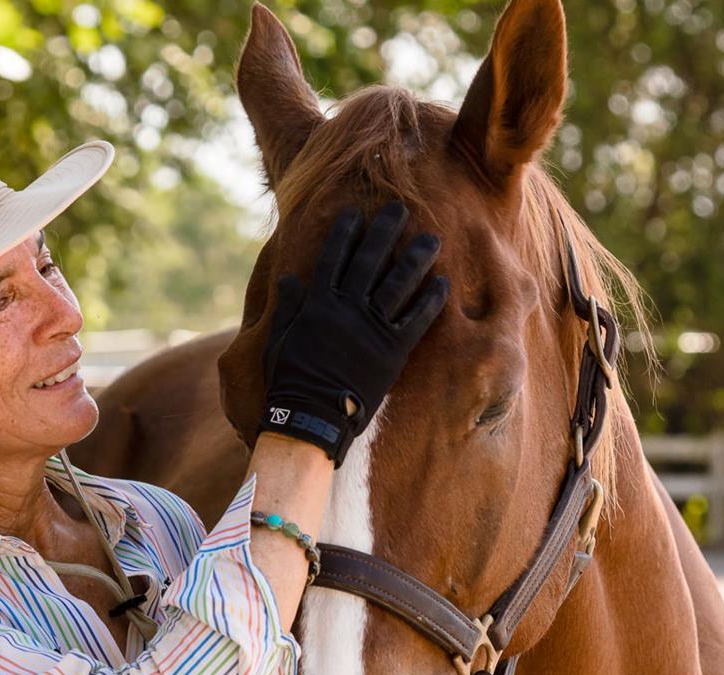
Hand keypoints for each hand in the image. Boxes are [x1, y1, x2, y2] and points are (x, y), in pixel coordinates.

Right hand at [259, 200, 447, 464]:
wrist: (310, 418)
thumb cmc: (289, 381)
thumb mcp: (279, 339)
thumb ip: (288, 307)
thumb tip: (289, 278)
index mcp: (317, 303)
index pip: (333, 257)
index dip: (345, 233)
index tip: (356, 212)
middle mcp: (346, 309)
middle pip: (370, 261)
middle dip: (385, 231)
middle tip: (400, 208)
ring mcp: (370, 328)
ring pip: (398, 284)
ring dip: (416, 259)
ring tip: (432, 239)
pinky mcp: (392, 351)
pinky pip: (416, 320)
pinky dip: (430, 301)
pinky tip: (444, 283)